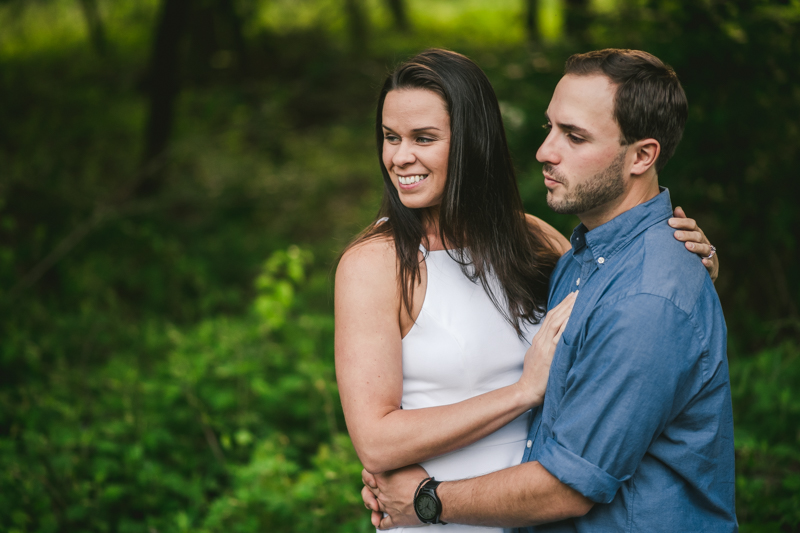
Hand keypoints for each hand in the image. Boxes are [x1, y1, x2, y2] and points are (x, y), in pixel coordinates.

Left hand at [362, 465, 428, 529]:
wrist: (429, 497)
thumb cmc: (420, 480)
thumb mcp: (406, 464)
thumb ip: (396, 462)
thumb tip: (394, 458)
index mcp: (382, 478)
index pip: (366, 475)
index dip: (368, 476)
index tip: (373, 477)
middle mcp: (382, 493)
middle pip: (367, 492)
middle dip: (369, 492)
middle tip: (373, 492)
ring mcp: (387, 507)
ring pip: (374, 508)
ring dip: (373, 508)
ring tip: (375, 508)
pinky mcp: (395, 518)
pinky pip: (384, 523)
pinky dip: (381, 523)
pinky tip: (379, 522)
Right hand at [517, 291, 576, 406]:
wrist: (527, 389)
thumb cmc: (534, 377)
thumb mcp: (538, 357)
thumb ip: (546, 347)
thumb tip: (556, 342)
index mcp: (539, 340)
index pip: (550, 317)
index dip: (561, 306)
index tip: (571, 297)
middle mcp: (541, 340)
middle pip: (554, 316)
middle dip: (566, 303)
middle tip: (578, 292)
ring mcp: (545, 346)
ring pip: (557, 322)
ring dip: (568, 310)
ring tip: (579, 300)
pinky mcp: (550, 354)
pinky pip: (559, 337)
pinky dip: (566, 325)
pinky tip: (574, 317)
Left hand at [669, 206, 718, 281]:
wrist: (704, 268)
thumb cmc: (691, 247)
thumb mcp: (687, 234)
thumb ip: (682, 223)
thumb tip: (677, 208)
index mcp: (696, 233)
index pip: (691, 224)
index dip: (682, 222)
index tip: (669, 222)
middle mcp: (703, 241)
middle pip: (697, 235)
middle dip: (686, 234)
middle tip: (675, 235)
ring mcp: (708, 253)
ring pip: (704, 248)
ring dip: (696, 247)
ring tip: (687, 246)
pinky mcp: (711, 266)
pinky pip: (711, 264)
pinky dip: (708, 262)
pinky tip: (703, 261)